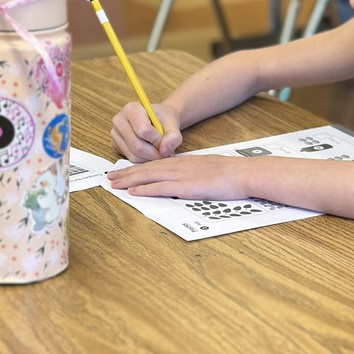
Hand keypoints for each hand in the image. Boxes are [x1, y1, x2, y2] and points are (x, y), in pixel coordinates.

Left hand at [107, 154, 248, 199]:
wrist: (243, 173)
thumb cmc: (231, 173)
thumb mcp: (209, 169)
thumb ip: (195, 173)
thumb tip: (187, 180)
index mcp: (185, 162)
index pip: (156, 164)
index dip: (138, 167)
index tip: (124, 171)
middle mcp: (180, 166)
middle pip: (148, 168)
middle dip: (127, 172)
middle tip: (110, 176)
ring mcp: (182, 176)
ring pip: (149, 176)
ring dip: (130, 180)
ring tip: (114, 183)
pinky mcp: (186, 187)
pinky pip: (161, 187)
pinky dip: (145, 189)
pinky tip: (133, 191)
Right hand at [111, 101, 181, 162]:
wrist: (158, 120)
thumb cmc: (164, 119)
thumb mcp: (173, 124)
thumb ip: (173, 137)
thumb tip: (165, 151)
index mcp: (131, 109)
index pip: (143, 130)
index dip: (158, 140)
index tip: (167, 140)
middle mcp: (119, 120)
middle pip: (136, 145)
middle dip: (154, 153)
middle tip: (167, 153)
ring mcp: (115, 134)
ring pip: (133, 155)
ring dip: (150, 158)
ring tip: (160, 152)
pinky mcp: (115, 145)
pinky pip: (130, 159)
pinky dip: (144, 159)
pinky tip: (151, 152)